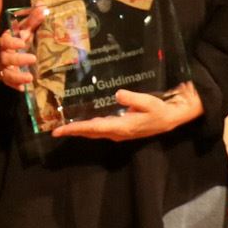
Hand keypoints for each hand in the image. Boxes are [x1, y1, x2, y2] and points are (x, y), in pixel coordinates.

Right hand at [0, 11, 39, 89]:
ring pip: (6, 72)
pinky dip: (14, 85)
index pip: (5, 41)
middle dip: (18, 59)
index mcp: (2, 42)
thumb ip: (31, 21)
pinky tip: (22, 89)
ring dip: (17, 76)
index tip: (22, 43)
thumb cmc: (10, 41)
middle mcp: (0, 54)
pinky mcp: (2, 76)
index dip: (12, 42)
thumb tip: (43, 7)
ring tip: (29, 78)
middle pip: (6, 58)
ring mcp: (0, 67)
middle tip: (32, 59)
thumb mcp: (19, 31)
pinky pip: (7, 82)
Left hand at [51, 85, 202, 142]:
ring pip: (94, 132)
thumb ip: (133, 98)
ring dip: (80, 130)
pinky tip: (83, 122)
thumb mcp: (148, 102)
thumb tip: (117, 94)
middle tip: (55, 130)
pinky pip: (100, 130)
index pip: (93, 128)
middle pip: (90, 133)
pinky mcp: (121, 129)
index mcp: (121, 127)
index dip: (76, 129)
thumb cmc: (160, 110)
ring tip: (65, 126)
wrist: (171, 118)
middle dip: (73, 131)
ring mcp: (119, 132)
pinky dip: (89, 127)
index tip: (60, 130)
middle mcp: (117, 132)